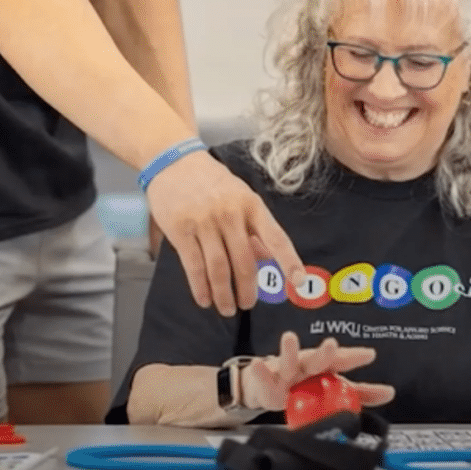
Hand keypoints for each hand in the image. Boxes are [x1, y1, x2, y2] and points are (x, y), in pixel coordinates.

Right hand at [144, 151, 305, 315]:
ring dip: (224, 294)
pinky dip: (201, 288)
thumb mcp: (240, 197)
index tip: (297, 282)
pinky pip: (194, 266)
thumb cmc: (211, 181)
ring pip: (219, 268)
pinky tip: (204, 299)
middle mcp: (230, 213)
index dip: (289, 261)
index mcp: (252, 205)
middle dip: (247, 290)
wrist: (173, 161)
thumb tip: (270, 258)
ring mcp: (204, 222)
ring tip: (227, 308)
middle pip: (244, 262)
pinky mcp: (180, 230)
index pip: (276, 237)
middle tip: (247, 305)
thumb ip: (255, 228)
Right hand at [237, 332, 395, 412]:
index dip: (354, 357)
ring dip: (288, 349)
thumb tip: (390, 393)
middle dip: (325, 352)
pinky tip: (259, 364)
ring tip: (289, 338)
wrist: (267, 385)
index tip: (370, 355)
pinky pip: (262, 376)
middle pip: (317, 358)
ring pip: (288, 360)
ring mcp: (285, 370)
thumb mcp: (331, 388)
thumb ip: (359, 393)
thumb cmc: (302, 383)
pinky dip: (260, 371)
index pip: (342, 360)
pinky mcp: (266, 380)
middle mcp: (306, 364)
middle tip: (331, 345)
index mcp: (324, 366)